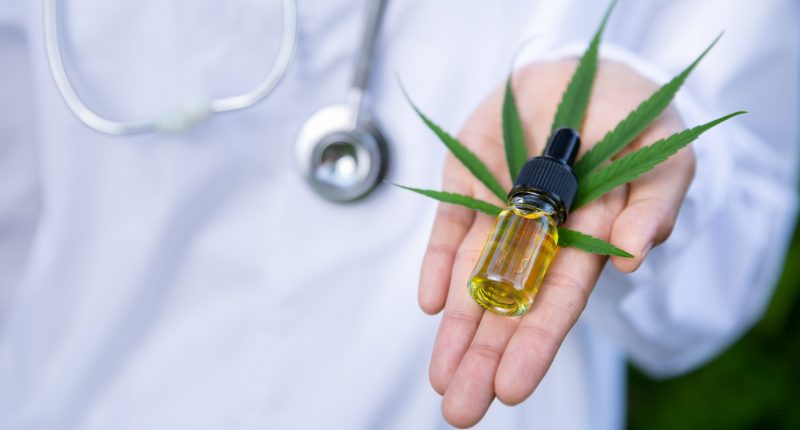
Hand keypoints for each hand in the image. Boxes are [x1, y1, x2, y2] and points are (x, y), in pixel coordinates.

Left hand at [418, 60, 694, 427]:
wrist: (581, 72)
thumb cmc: (630, 118)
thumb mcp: (661, 156)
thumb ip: (652, 205)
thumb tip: (632, 254)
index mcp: (586, 239)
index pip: (557, 300)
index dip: (536, 342)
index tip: (513, 388)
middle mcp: (538, 237)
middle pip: (509, 304)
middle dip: (486, 356)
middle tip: (462, 409)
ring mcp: (498, 213)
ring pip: (474, 278)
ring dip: (457, 328)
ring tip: (442, 378)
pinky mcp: (467, 185)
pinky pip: (449, 230)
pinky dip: (439, 264)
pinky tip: (432, 304)